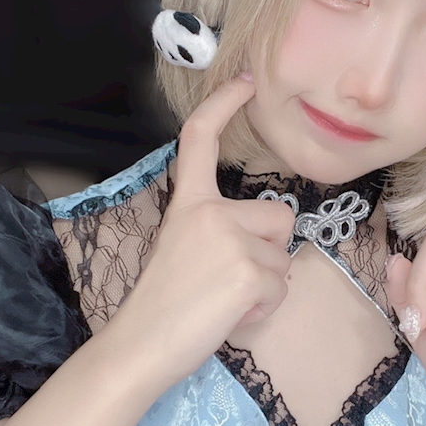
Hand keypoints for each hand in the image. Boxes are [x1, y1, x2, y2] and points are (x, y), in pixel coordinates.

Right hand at [104, 76, 294, 389]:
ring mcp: (230, 239)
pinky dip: (264, 309)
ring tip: (225, 301)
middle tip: (229, 280)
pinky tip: (230, 315)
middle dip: (269, 250)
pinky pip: (281, 288)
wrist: (142, 345)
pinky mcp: (249, 270)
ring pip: (283, 257)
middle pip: (278, 214)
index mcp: (188, 203)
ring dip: (265, 284)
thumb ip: (219, 231)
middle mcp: (210, 211)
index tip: (244, 81)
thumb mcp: (184, 250)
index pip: (201, 139)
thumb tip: (261, 239)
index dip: (224, 105)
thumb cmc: (161, 306)